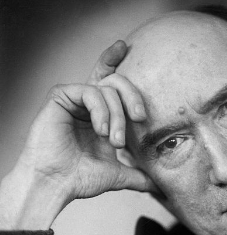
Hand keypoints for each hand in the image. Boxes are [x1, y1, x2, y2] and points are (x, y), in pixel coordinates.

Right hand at [0, 41, 152, 228]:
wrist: (57, 185)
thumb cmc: (81, 179)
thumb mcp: (119, 176)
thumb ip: (139, 176)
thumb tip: (161, 188)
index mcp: (100, 115)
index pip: (110, 82)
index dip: (115, 61)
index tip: (126, 47)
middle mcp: (87, 103)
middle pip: (116, 81)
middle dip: (133, 97)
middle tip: (140, 118)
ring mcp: (74, 99)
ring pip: (106, 89)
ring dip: (117, 116)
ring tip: (114, 142)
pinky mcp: (60, 97)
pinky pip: (89, 91)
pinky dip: (101, 111)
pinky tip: (101, 131)